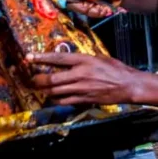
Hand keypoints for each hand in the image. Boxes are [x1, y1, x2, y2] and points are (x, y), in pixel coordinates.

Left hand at [27, 52, 141, 104]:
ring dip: (45, 91)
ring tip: (40, 88)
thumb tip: (69, 60)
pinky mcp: (84, 99)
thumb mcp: (98, 58)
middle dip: (39, 80)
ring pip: (56, 91)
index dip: (42, 58)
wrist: (128, 85)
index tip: (29, 57)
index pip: (58, 58)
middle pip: (52, 78)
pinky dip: (56, 99)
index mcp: (84, 60)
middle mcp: (80, 74)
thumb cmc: (115, 69)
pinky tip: (53, 98)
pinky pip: (64, 101)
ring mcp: (81, 88)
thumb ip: (82, 59)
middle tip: (32, 79)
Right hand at [66, 0, 126, 17]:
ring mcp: (85, 1)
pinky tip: (106, 9)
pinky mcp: (90, 8)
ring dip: (94, 11)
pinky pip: (90, 15)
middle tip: (96, 5)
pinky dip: (99, 13)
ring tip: (105, 6)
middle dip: (83, 7)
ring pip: (82, 11)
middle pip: (71, 2)